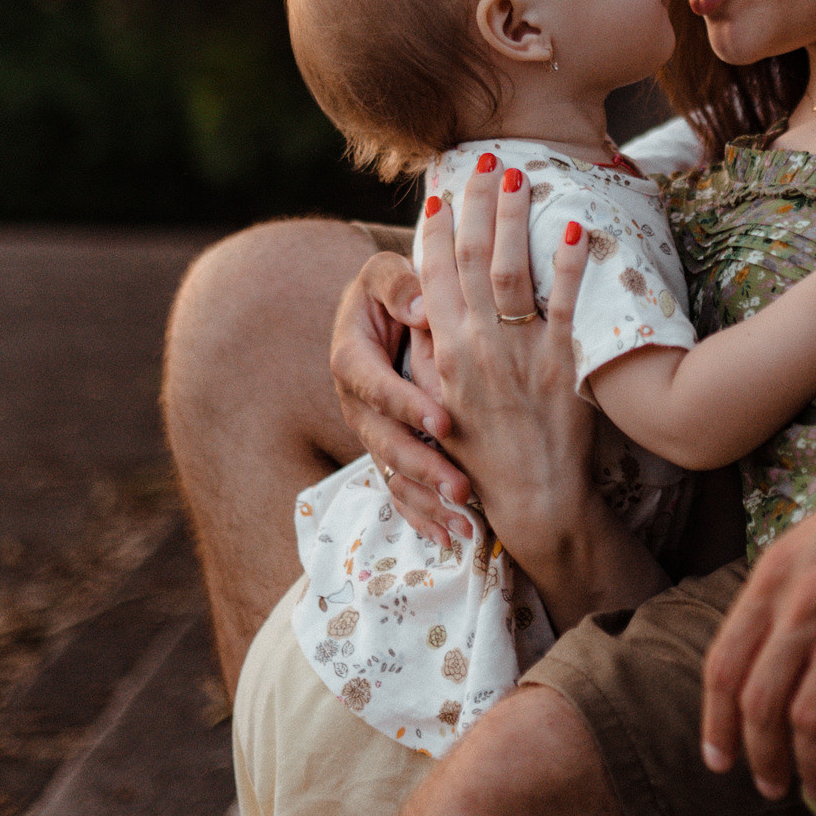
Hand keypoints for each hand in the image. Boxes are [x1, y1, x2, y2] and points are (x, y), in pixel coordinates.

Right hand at [328, 249, 476, 546]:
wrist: (383, 315)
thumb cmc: (392, 289)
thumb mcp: (386, 275)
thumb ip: (397, 284)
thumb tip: (417, 303)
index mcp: (351, 359)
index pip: (374, 386)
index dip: (406, 405)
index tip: (443, 423)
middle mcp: (357, 404)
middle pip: (384, 442)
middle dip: (423, 468)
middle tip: (462, 489)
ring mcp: (372, 432)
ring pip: (394, 473)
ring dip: (427, 502)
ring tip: (463, 526)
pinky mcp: (389, 451)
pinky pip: (400, 490)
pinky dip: (422, 515)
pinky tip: (449, 539)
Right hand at [413, 158, 601, 552]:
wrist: (530, 498)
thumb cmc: (481, 453)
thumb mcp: (440, 400)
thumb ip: (433, 353)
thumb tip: (429, 308)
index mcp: (442, 351)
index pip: (433, 275)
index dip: (438, 229)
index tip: (442, 190)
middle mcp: (474, 345)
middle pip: (473, 258)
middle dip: (478, 203)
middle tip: (485, 159)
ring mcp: (517, 352)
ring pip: (512, 269)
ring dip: (515, 218)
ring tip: (523, 175)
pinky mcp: (558, 363)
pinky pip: (563, 303)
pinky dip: (568, 262)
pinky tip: (575, 226)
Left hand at [700, 385, 815, 801]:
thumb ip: (785, 594)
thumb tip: (764, 658)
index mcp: (775, 572)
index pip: (724, 663)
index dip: (715, 721)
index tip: (719, 758)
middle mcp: (802, 600)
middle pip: (758, 702)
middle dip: (757, 756)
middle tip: (768, 786)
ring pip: (803, 719)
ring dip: (801, 767)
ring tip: (809, 789)